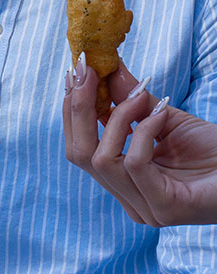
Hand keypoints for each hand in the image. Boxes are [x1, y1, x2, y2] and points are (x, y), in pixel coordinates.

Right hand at [64, 59, 216, 225]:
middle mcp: (128, 199)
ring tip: (142, 97)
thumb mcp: (161, 115)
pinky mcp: (164, 208)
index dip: (72, 108)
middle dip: (79, 108)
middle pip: (78, 154)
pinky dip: (143, 130)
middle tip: (89, 72)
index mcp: (122, 181)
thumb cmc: (212, 150)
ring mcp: (144, 209)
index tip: (76, 72)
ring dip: (119, 117)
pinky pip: (133, 163)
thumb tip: (102, 65)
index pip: (77, 146)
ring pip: (102, 159)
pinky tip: (161, 113)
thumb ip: (128, 98)